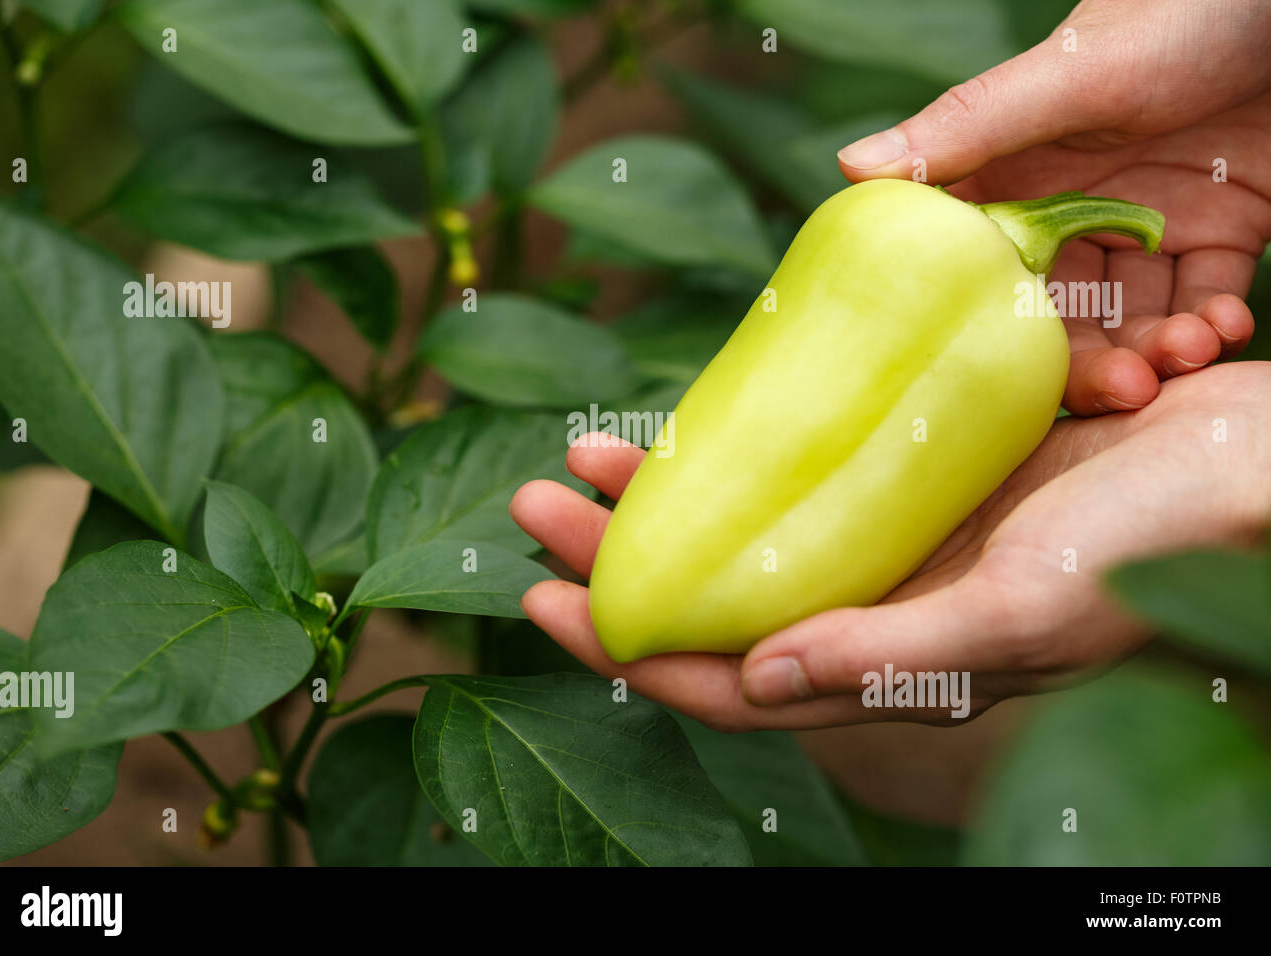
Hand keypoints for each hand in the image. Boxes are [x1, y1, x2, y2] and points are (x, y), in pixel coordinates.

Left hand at [511, 361, 1270, 730]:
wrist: (1245, 463)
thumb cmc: (1158, 544)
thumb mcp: (1024, 608)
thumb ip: (893, 656)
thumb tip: (753, 682)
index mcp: (894, 667)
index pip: (727, 680)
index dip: (627, 648)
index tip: (538, 599)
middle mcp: (876, 610)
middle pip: (713, 598)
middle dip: (616, 562)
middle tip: (531, 505)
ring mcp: (891, 541)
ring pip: (745, 531)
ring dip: (663, 499)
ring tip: (580, 454)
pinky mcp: (914, 476)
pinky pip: (799, 470)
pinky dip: (739, 448)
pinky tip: (693, 418)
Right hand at [837, 0, 1270, 414]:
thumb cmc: (1184, 8)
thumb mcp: (1072, 71)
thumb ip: (970, 125)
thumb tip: (850, 167)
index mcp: (1019, 171)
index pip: (981, 270)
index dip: (990, 329)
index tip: (1007, 376)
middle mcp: (1074, 204)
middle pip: (1061, 313)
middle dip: (1091, 362)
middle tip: (1126, 391)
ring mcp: (1146, 219)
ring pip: (1133, 317)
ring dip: (1158, 351)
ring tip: (1188, 353)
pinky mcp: (1221, 225)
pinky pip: (1205, 297)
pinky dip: (1213, 325)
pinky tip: (1223, 328)